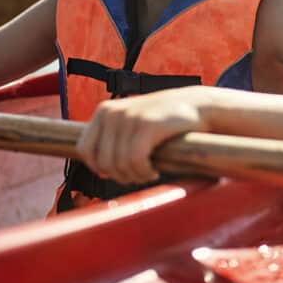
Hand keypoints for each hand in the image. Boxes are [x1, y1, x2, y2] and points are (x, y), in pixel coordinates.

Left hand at [76, 87, 208, 185]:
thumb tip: (98, 171)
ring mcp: (130, 117)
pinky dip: (144, 173)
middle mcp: (113, 112)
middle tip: (139, 174)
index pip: (85, 150)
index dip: (101, 168)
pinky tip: (154, 171)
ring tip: (148, 173)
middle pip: (103, 162)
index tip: (121, 171)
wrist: (198, 106)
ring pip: (120, 165)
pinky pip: (136, 161)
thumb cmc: (164, 121)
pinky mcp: (147, 125)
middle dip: (121, 176)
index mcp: (104, 111)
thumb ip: (112, 139)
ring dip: (135, 176)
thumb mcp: (132, 122)